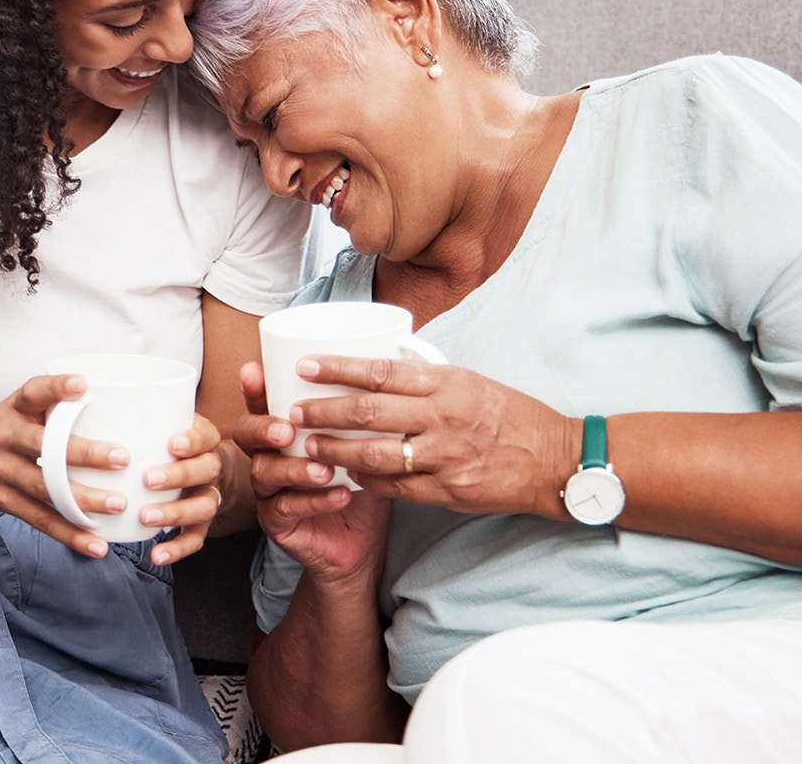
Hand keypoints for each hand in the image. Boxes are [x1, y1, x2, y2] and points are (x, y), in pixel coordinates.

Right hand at [0, 376, 225, 562]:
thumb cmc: (4, 429)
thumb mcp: (19, 409)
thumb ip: (56, 408)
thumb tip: (125, 407)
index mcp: (13, 409)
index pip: (32, 392)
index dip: (55, 388)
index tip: (82, 384)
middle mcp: (5, 437)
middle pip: (43, 446)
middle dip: (83, 453)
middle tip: (122, 458)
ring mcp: (3, 472)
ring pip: (44, 488)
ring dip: (82, 499)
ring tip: (118, 504)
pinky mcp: (6, 501)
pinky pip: (41, 520)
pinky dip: (70, 534)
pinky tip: (98, 545)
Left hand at [143, 412, 228, 565]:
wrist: (194, 464)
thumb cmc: (159, 437)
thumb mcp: (154, 418)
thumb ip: (128, 410)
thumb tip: (78, 391)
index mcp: (200, 436)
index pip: (205, 435)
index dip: (192, 439)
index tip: (170, 443)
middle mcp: (209, 465)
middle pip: (206, 469)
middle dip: (178, 475)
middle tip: (148, 479)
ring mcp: (207, 494)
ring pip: (204, 506)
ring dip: (176, 513)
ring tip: (146, 517)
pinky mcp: (200, 522)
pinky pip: (196, 538)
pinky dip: (178, 548)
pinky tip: (156, 555)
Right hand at [233, 362, 389, 583]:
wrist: (362, 542)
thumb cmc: (360, 485)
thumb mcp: (363, 445)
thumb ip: (361, 417)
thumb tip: (386, 373)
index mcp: (283, 433)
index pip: (261, 405)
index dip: (254, 389)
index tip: (255, 371)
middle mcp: (268, 457)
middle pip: (246, 436)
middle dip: (263, 428)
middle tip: (287, 430)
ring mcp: (268, 491)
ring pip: (264, 473)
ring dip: (294, 468)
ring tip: (324, 470)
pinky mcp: (277, 522)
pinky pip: (286, 509)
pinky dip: (314, 500)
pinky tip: (340, 494)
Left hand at [287, 355, 578, 517]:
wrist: (556, 460)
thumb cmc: (511, 415)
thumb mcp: (471, 381)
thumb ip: (426, 376)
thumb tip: (382, 359)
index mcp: (447, 384)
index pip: (381, 372)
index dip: (338, 369)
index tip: (304, 367)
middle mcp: (443, 418)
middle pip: (368, 414)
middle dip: (323, 413)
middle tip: (293, 413)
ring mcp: (444, 457)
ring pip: (374, 455)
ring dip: (335, 452)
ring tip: (309, 447)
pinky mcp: (447, 490)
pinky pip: (395, 486)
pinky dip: (367, 481)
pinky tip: (347, 476)